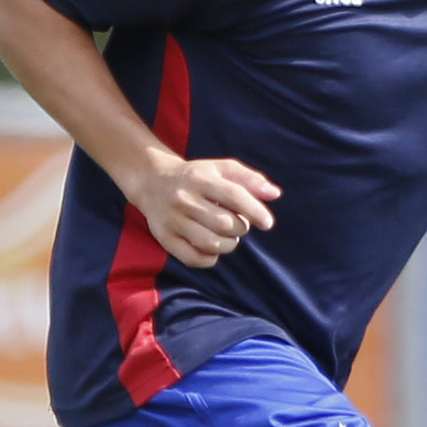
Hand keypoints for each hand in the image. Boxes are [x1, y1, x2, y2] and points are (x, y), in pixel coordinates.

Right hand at [129, 153, 278, 267]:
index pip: (233, 196)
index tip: (267, 223)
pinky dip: (210, 258)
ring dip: (229, 244)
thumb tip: (275, 194)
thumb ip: (250, 179)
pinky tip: (213, 247)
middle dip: (240, 228)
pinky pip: (194, 258)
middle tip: (238, 223)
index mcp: (201, 178)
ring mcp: (172, 220)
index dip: (255, 211)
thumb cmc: (197, 176)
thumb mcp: (221, 169)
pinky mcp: (164, 237)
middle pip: (224, 223)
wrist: (152, 181)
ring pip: (211, 243)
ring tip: (228, 236)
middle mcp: (183, 199)